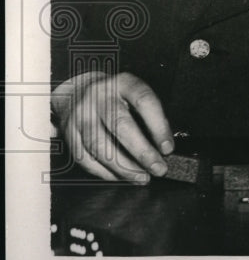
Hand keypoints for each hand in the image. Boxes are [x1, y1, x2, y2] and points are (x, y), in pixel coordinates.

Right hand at [51, 71, 172, 183]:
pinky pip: (85, 158)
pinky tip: (120, 176)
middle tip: (158, 168)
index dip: (158, 126)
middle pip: (121, 126)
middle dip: (142, 152)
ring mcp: (81, 114)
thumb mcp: (133, 93)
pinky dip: (104, 172)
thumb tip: (163, 148)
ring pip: (101, 146)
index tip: (167, 148)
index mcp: (123, 82)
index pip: (144, 101)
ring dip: (124, 167)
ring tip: (142, 177)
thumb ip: (148, 115)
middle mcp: (100, 96)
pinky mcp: (68, 132)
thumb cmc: (115, 95)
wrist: (77, 90)